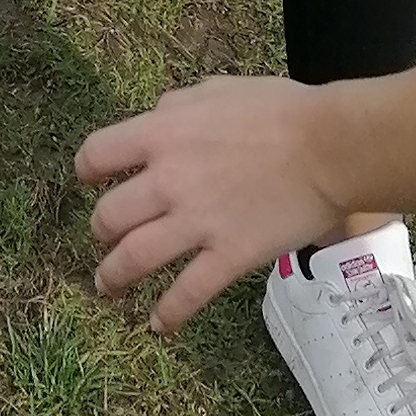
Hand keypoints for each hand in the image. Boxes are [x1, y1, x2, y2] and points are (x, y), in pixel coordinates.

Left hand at [78, 71, 346, 331]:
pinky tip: (158, 325)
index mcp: (160, 133)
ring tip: (107, 287)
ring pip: (134, 258)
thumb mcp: (214, 90)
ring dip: (114, 277)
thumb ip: (177, 106)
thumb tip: (158, 117)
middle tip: (105, 239)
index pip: (97, 155)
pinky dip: (168, 314)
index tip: (89, 182)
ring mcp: (196, 222)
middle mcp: (167, 180)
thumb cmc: (279, 111)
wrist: (328, 147)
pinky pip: (188, 293)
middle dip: (101, 231)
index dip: (87, 171)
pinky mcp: (228, 256)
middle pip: (109, 215)